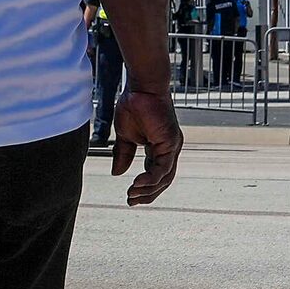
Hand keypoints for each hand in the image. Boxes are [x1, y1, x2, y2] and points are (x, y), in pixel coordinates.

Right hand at [107, 88, 180, 205]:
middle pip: (164, 180)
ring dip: (149, 189)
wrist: (140, 87)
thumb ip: (123, 154)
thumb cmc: (134, 105)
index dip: (145, 188)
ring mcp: (173, 146)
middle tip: (131, 201)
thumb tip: (117, 174)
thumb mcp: (125, 136)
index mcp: (160, 148)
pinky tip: (137, 184)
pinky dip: (151, 178)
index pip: (156, 174)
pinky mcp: (171, 142)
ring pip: (165, 177)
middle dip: (148, 194)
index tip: (130, 198)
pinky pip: (163, 167)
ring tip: (132, 195)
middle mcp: (170, 149)